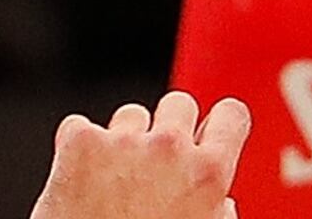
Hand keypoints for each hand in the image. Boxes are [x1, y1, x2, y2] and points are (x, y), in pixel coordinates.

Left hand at [31, 93, 251, 218]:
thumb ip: (215, 210)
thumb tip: (221, 200)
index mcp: (208, 174)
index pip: (232, 114)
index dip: (220, 125)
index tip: (208, 133)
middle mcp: (169, 148)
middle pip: (180, 103)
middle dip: (169, 129)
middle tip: (155, 167)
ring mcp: (123, 141)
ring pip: (130, 116)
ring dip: (124, 141)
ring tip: (114, 184)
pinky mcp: (80, 142)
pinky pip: (81, 127)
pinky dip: (79, 151)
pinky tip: (81, 182)